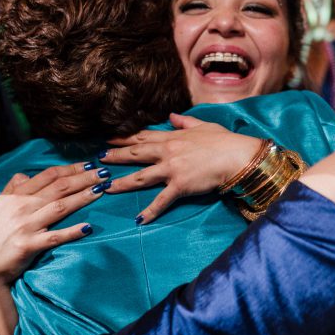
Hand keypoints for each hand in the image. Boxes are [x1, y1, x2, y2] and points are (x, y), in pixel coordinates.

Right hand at [0, 162, 106, 288]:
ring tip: (101, 190)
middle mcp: (21, 207)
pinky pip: (55, 237)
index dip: (70, 168)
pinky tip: (87, 227)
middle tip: (103, 173)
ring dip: (82, 198)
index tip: (88, 164)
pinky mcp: (29, 245)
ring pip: (60, 207)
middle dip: (83, 178)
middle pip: (58, 188)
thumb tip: (25, 174)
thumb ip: (12, 187)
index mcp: (15, 196)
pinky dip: (72, 232)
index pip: (48, 176)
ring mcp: (25, 226)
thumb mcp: (0, 206)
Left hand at [102, 114, 261, 224]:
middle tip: (99, 159)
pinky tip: (139, 220)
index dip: (124, 137)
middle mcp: (168, 152)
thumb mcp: (204, 125)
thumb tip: (172, 115)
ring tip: (106, 187)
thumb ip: (185, 121)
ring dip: (122, 183)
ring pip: (140, 177)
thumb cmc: (224, 141)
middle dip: (115, 156)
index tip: (109, 138)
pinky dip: (150, 211)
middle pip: (135, 154)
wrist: (236, 156)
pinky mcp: (179, 185)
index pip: (143, 136)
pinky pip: (161, 200)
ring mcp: (172, 169)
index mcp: (173, 137)